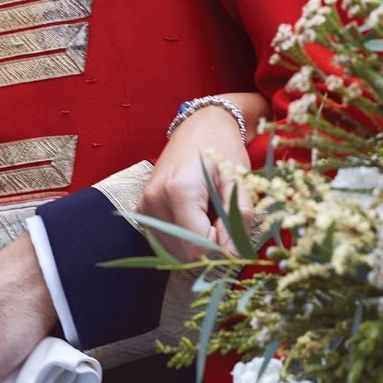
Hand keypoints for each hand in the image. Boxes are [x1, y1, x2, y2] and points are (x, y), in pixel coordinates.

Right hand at [138, 93, 265, 261]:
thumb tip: (234, 257)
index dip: (219, 249)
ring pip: (175, 251)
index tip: (233, 231)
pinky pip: (166, 241)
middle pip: (184, 253)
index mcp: (178, 191)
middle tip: (222, 218)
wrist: (200, 125)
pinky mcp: (143, 210)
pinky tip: (196, 214)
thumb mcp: (239, 181)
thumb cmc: (222, 148)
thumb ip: (238, 219)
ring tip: (209, 212)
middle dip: (209, 245)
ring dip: (197, 242)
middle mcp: (154, 200)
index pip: (196, 247)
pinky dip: (185, 236)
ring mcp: (145, 206)